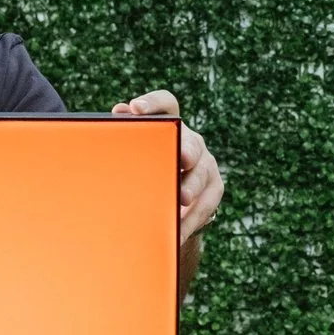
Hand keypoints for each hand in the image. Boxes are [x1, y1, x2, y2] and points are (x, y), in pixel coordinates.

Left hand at [112, 89, 223, 245]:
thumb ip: (128, 133)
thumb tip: (119, 112)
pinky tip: (178, 230)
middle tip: (181, 161)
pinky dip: (191, 219)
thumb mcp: (136, 153)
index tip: (135, 108)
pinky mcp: (214, 188)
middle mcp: (191, 140)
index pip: (165, 104)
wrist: (169, 199)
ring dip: (191, 190)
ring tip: (180, 203)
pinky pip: (206, 204)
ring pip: (202, 176)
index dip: (152, 103)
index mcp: (170, 125)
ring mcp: (206, 164)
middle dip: (187, 152)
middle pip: (191, 144)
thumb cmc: (146, 171)